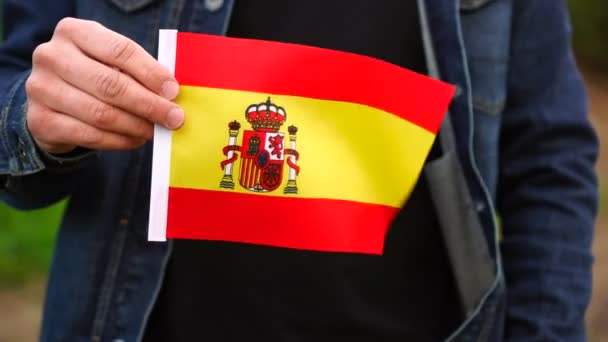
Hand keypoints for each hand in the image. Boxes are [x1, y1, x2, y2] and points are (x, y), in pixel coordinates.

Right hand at [25, 17, 183, 153]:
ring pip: (101, 114)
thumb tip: (170, 94)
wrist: (50, 99)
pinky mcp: (41, 120)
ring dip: (136, 126)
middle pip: (111, 84)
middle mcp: (51, 56)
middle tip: (174, 118)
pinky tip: (136, 140)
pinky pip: (90, 135)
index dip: (151, 73)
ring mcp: (41, 89)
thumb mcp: (110, 62)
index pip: (120, 50)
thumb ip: (137, 71)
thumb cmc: (92, 75)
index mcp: (74, 32)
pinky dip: (119, 141)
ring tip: (155, 131)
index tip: (173, 91)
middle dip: (149, 104)